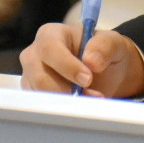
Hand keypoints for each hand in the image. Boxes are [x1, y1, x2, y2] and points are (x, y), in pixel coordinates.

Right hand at [19, 23, 143, 97]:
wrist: (104, 72)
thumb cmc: (103, 53)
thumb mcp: (112, 43)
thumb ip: (104, 46)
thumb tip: (90, 60)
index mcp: (51, 34)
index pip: (50, 48)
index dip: (67, 66)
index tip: (87, 79)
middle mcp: (34, 54)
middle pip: (40, 76)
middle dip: (67, 89)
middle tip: (91, 94)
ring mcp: (31, 75)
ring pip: (41, 94)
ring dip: (67, 101)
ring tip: (90, 98)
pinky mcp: (34, 94)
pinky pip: (42, 106)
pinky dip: (62, 108)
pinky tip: (80, 104)